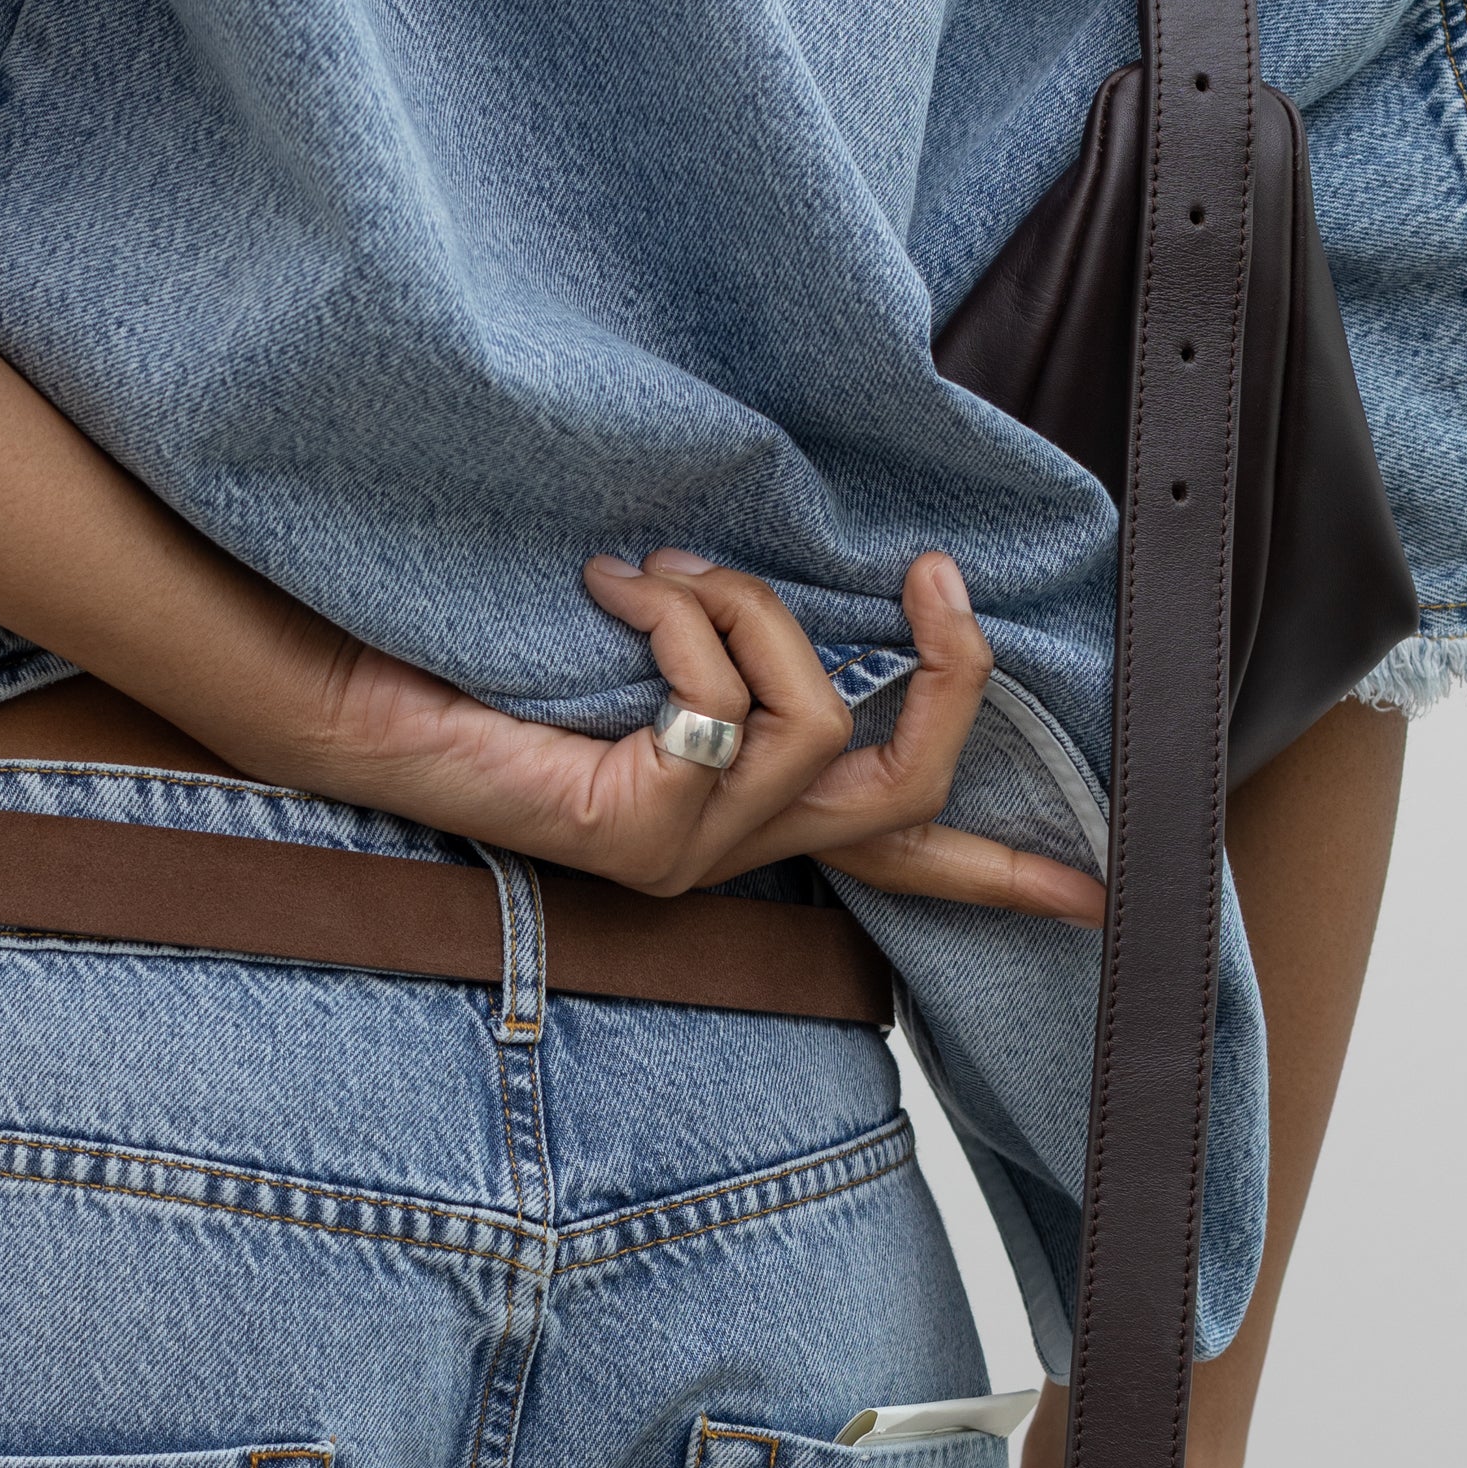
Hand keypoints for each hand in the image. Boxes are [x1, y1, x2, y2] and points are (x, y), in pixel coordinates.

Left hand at [299, 545, 1106, 921]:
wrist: (356, 695)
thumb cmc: (491, 656)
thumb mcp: (657, 636)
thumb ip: (743, 631)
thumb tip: (832, 574)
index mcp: (745, 810)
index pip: (904, 849)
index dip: (1009, 870)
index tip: (1110, 898)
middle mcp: (731, 848)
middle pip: (909, 786)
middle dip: (950, 676)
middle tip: (932, 580)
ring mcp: (691, 854)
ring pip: (819, 724)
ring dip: (751, 614)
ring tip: (662, 570)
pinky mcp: (644, 835)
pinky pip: (727, 709)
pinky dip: (683, 625)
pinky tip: (611, 597)